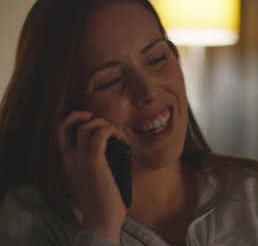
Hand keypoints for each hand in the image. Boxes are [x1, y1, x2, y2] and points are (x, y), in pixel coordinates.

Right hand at [58, 111, 125, 243]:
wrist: (100, 220)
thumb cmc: (99, 204)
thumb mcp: (86, 182)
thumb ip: (88, 167)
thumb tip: (107, 152)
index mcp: (65, 165)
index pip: (58, 134)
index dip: (69, 120)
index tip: (86, 118)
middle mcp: (68, 160)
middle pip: (65, 125)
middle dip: (80, 115)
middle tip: (100, 121)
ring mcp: (79, 160)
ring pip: (86, 127)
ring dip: (103, 124)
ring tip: (116, 134)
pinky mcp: (94, 162)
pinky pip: (101, 134)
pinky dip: (112, 130)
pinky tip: (121, 139)